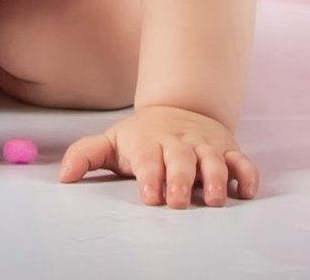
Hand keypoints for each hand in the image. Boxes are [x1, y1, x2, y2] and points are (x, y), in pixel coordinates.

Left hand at [59, 105, 260, 208]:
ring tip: (213, 199)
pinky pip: (243, 162)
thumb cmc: (142, 137)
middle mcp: (179, 144)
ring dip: (215, 179)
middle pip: (181, 160)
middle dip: (180, 180)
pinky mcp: (228, 150)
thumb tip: (62, 176)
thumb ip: (86, 155)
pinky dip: (246, 175)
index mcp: (149, 143)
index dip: (150, 175)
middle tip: (177, 202)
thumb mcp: (112, 142)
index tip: (148, 194)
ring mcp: (205, 147)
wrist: (180, 108)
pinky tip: (245, 191)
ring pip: (214, 161)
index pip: (148, 158)